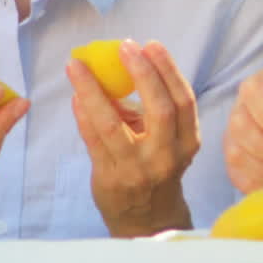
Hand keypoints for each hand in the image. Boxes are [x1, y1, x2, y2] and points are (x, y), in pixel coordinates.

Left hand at [67, 39, 199, 236]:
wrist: (146, 217)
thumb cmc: (155, 166)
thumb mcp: (165, 140)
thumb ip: (149, 108)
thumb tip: (118, 67)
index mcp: (187, 142)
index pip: (183, 101)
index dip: (168, 71)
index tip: (151, 45)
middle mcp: (166, 156)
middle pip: (161, 110)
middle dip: (143, 73)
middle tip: (124, 47)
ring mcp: (137, 169)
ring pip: (114, 125)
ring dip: (93, 91)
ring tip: (77, 66)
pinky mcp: (109, 178)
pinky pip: (93, 140)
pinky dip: (83, 115)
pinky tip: (75, 95)